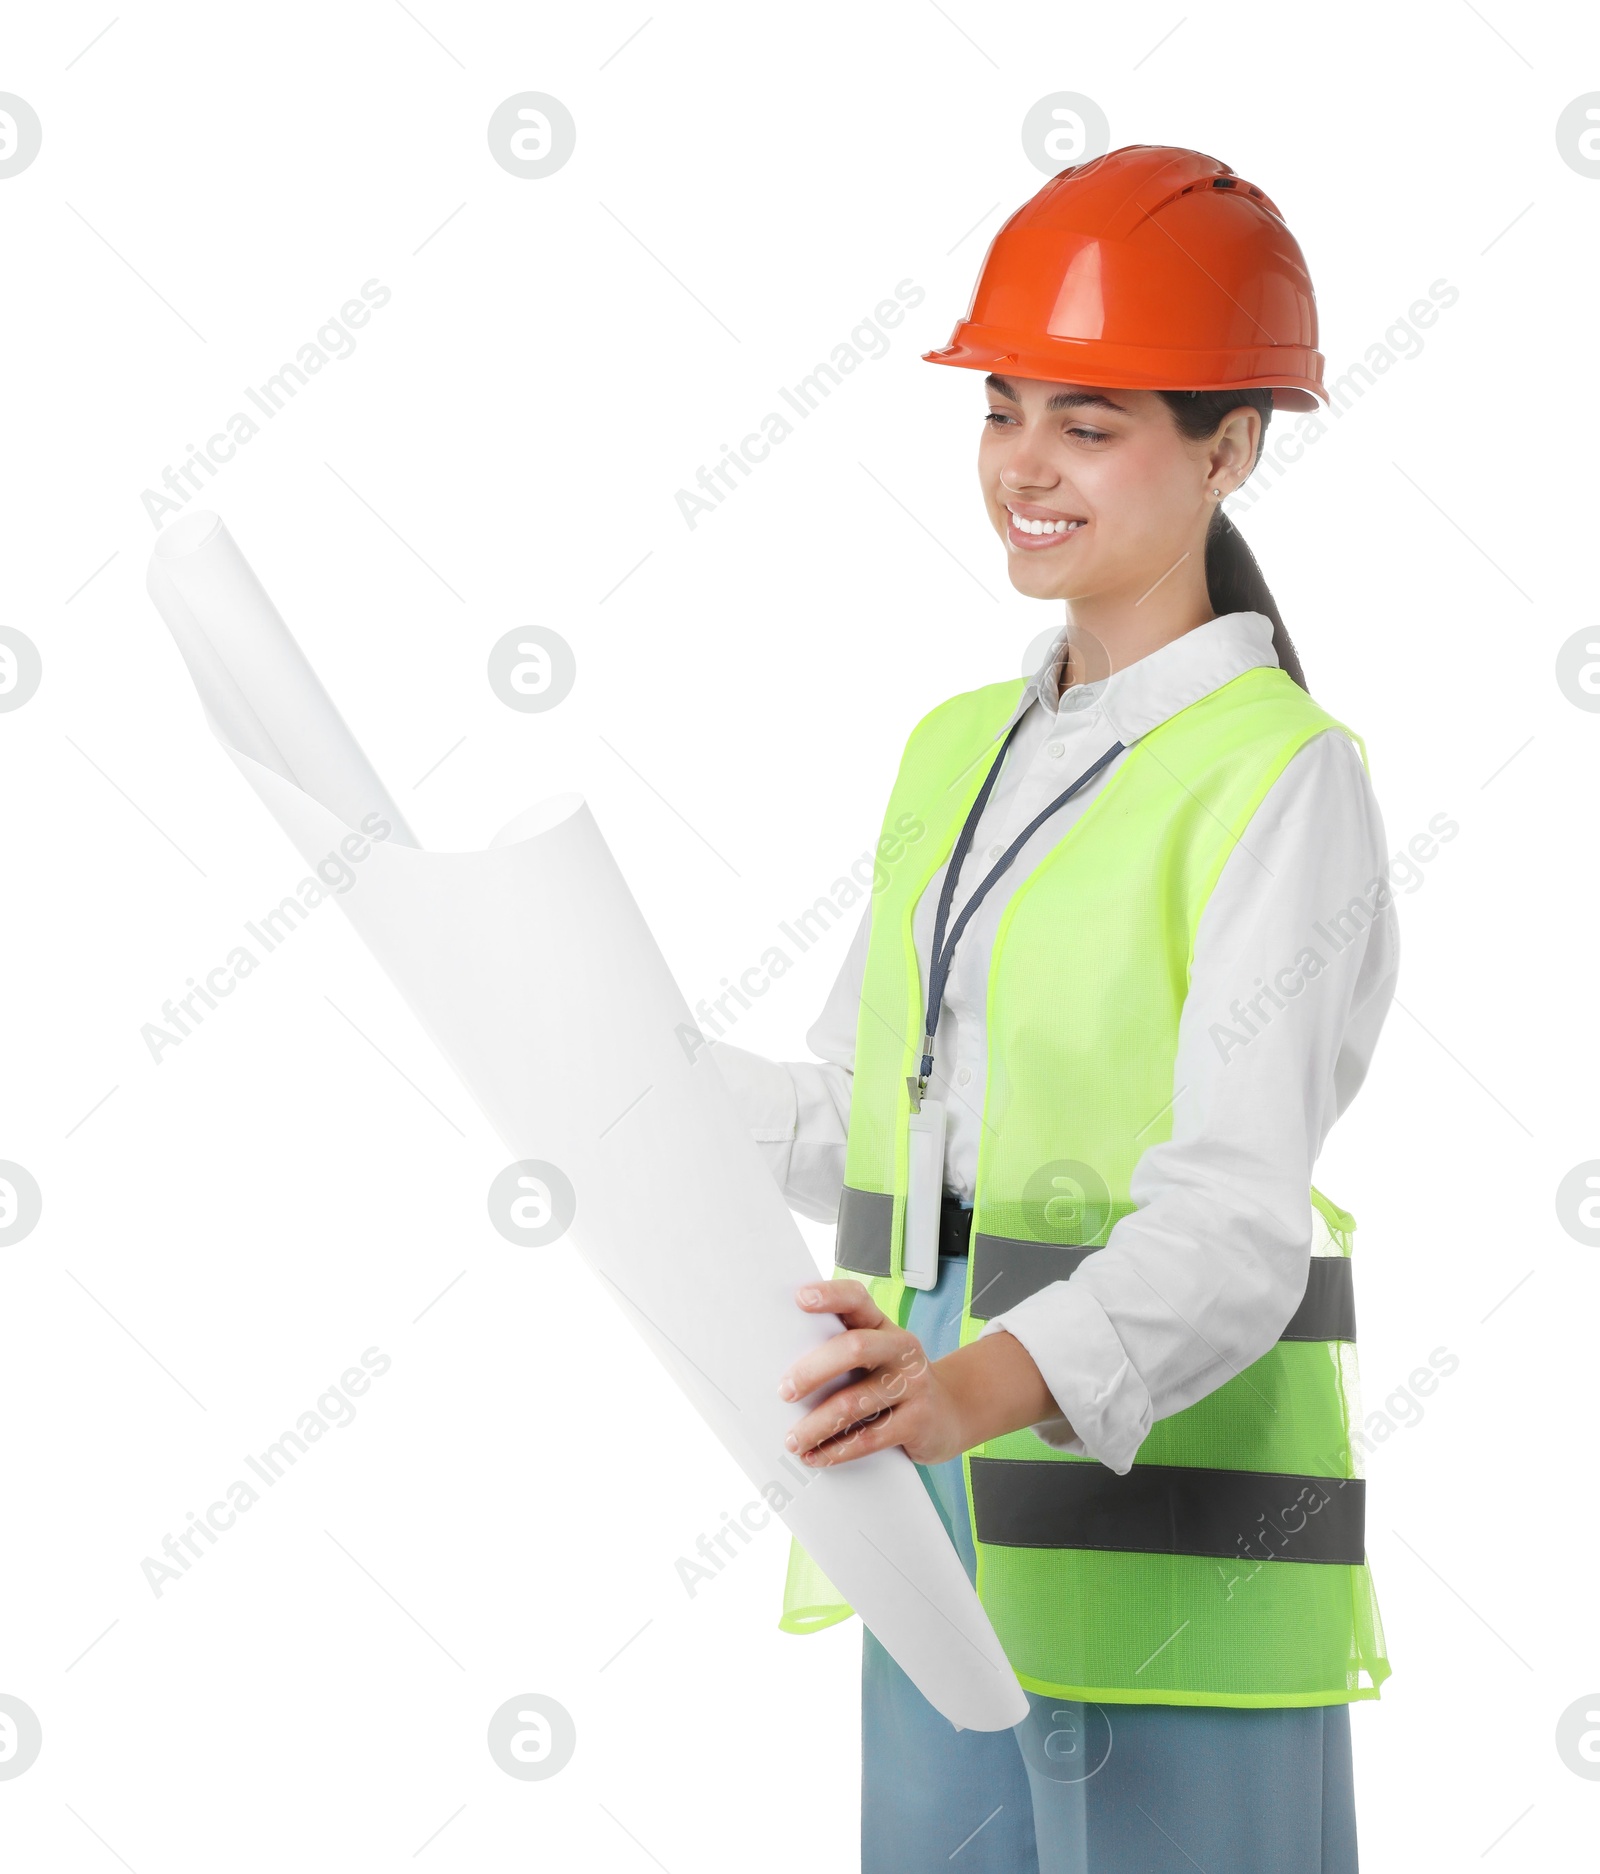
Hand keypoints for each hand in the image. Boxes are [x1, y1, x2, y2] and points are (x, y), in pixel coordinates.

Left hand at [776, 1278, 1070, 1468]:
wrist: (951, 1412)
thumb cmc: (895, 1379)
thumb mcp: (876, 1355)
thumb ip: (840, 1351)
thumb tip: (779, 1364)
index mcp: (882, 1325)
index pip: (857, 1299)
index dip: (830, 1294)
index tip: (800, 1299)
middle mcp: (901, 1348)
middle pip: (854, 1348)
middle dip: (812, 1370)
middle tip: (784, 1391)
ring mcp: (913, 1384)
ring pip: (856, 1402)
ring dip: (817, 1424)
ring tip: (792, 1439)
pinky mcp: (918, 1420)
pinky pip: (870, 1438)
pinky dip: (838, 1450)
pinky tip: (817, 1456)